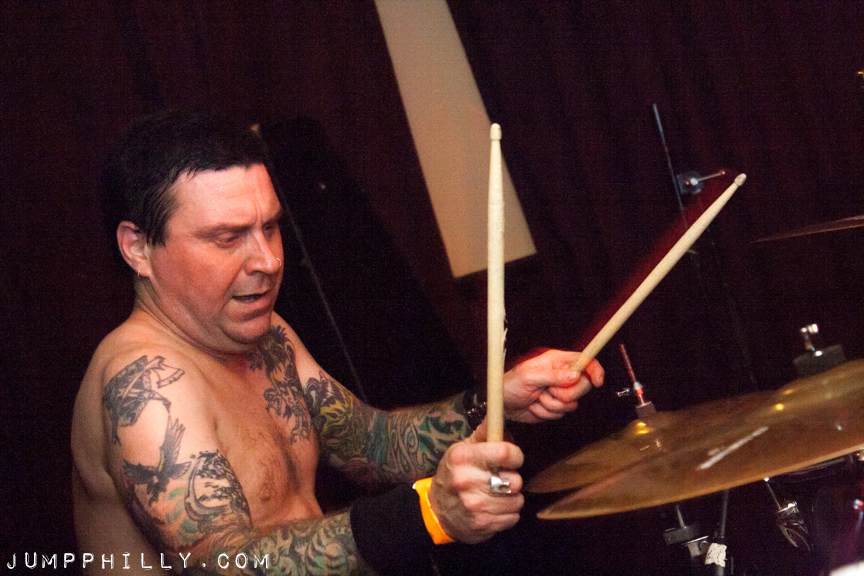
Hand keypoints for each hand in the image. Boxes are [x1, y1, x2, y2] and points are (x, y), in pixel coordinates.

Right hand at [428, 420, 523, 543]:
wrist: (438, 511)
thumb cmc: (455, 474)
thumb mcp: (463, 449)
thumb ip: (484, 433)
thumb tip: (498, 413)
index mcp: (462, 457)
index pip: (505, 452)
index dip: (515, 455)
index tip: (512, 459)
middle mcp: (466, 480)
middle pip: (514, 479)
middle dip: (513, 480)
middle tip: (502, 479)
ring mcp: (474, 504)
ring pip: (517, 500)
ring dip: (512, 498)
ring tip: (498, 495)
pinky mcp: (481, 524)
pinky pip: (513, 517)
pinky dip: (508, 514)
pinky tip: (495, 509)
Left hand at [502, 348, 603, 422]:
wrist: (502, 405)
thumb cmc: (510, 384)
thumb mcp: (528, 376)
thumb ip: (552, 375)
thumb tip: (575, 374)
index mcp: (556, 361)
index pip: (584, 360)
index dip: (595, 369)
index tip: (597, 381)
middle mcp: (561, 375)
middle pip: (583, 385)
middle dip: (566, 393)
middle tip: (548, 391)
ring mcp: (560, 392)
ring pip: (572, 403)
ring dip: (552, 404)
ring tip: (536, 398)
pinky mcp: (556, 407)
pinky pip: (561, 414)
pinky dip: (546, 413)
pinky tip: (535, 406)